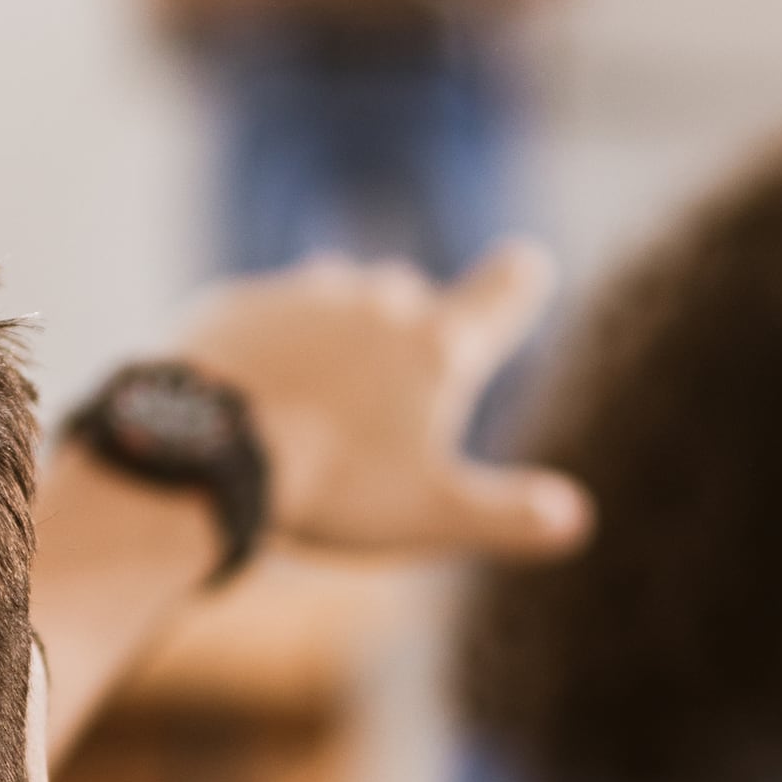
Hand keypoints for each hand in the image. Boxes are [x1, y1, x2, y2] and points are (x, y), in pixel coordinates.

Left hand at [172, 242, 588, 563]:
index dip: (517, 282)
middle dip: (409, 329)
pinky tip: (259, 391)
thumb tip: (576, 519)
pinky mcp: (236, 303)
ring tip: (322, 393)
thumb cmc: (331, 487)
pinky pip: (266, 315)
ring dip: (338, 331)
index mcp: (436, 346)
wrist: (204, 451)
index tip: (528, 263)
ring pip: (336, 298)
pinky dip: (271, 344)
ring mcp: (302, 295)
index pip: (499, 295)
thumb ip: (510, 518)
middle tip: (391, 386)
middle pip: (409, 299)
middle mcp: (376, 300)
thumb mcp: (432, 515)